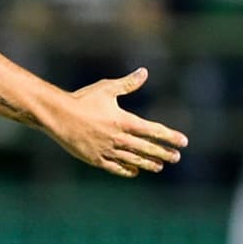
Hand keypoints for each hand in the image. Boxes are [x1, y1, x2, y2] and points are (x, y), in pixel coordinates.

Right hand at [50, 68, 188, 177]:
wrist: (59, 116)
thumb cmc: (83, 99)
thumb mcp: (107, 89)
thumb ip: (128, 84)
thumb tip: (144, 72)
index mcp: (124, 121)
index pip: (153, 131)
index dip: (169, 137)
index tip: (183, 142)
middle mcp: (120, 138)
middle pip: (147, 148)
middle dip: (164, 153)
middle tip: (177, 157)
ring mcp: (108, 150)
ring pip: (134, 159)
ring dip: (148, 163)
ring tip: (159, 166)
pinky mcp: (96, 159)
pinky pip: (116, 167)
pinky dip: (127, 169)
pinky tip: (135, 171)